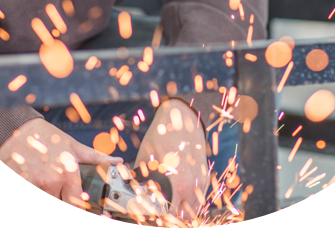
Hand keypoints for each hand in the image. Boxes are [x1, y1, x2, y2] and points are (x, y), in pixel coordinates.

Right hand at [0, 117, 122, 208]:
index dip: (79, 207)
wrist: (17, 129)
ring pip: (47, 199)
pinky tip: (35, 182)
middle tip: (60, 191)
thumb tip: (118, 161)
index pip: (77, 204)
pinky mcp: (19, 182)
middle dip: (61, 199)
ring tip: (46, 185)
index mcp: (68, 172)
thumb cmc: (47, 137)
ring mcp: (32, 184)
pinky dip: (35, 189)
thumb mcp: (73, 146)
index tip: (80, 205)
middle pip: (60, 204)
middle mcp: (51, 181)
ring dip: (49, 195)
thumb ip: (96, 158)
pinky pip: (32, 191)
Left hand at [135, 100, 209, 219]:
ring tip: (166, 207)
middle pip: (181, 218)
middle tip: (156, 212)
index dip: (156, 218)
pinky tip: (177, 199)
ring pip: (192, 211)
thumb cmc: (162, 135)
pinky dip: (188, 204)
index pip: (168, 216)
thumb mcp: (145, 157)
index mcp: (175, 182)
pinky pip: (198, 200)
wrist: (183, 117)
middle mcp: (191, 185)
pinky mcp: (205, 178)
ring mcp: (200, 182)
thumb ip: (139, 180)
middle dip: (168, 218)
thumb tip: (129, 196)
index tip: (147, 215)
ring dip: (180, 213)